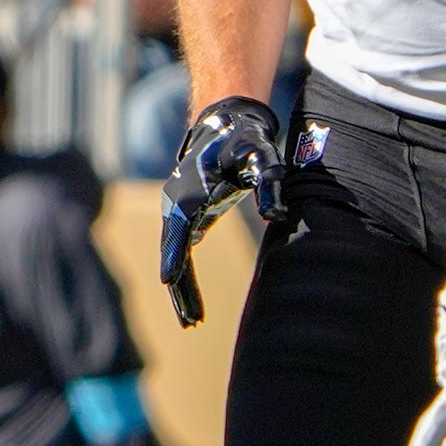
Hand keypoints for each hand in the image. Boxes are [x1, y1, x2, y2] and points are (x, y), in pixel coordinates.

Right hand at [156, 96, 285, 327]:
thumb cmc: (245, 141)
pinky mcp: (187, 217)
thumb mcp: (262, 158)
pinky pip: (181, 252)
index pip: (178, 231)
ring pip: (175, 256)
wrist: (226, 124)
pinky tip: (191, 300)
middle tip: (190, 322)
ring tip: (192, 321)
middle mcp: (176, 205)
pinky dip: (185, 276)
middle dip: (180, 288)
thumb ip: (270, 183)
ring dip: (181, 288)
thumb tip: (277, 216)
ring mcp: (178, 212)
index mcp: (190, 194)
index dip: (174, 257)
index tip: (168, 282)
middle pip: (173, 253)